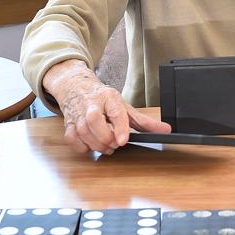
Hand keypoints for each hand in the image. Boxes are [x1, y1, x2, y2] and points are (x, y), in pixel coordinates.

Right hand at [49, 65, 167, 154]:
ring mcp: (78, 115)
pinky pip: (73, 140)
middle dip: (106, 139)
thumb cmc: (102, 99)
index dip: (119, 128)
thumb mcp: (125, 106)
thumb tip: (166, 130)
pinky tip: (91, 145)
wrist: (76, 87)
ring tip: (107, 146)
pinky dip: (83, 147)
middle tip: (116, 143)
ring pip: (84, 133)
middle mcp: (92, 105)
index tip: (123, 140)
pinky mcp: (69, 124)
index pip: (115, 112)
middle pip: (95, 123)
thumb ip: (144, 121)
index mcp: (109, 98)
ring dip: (97, 145)